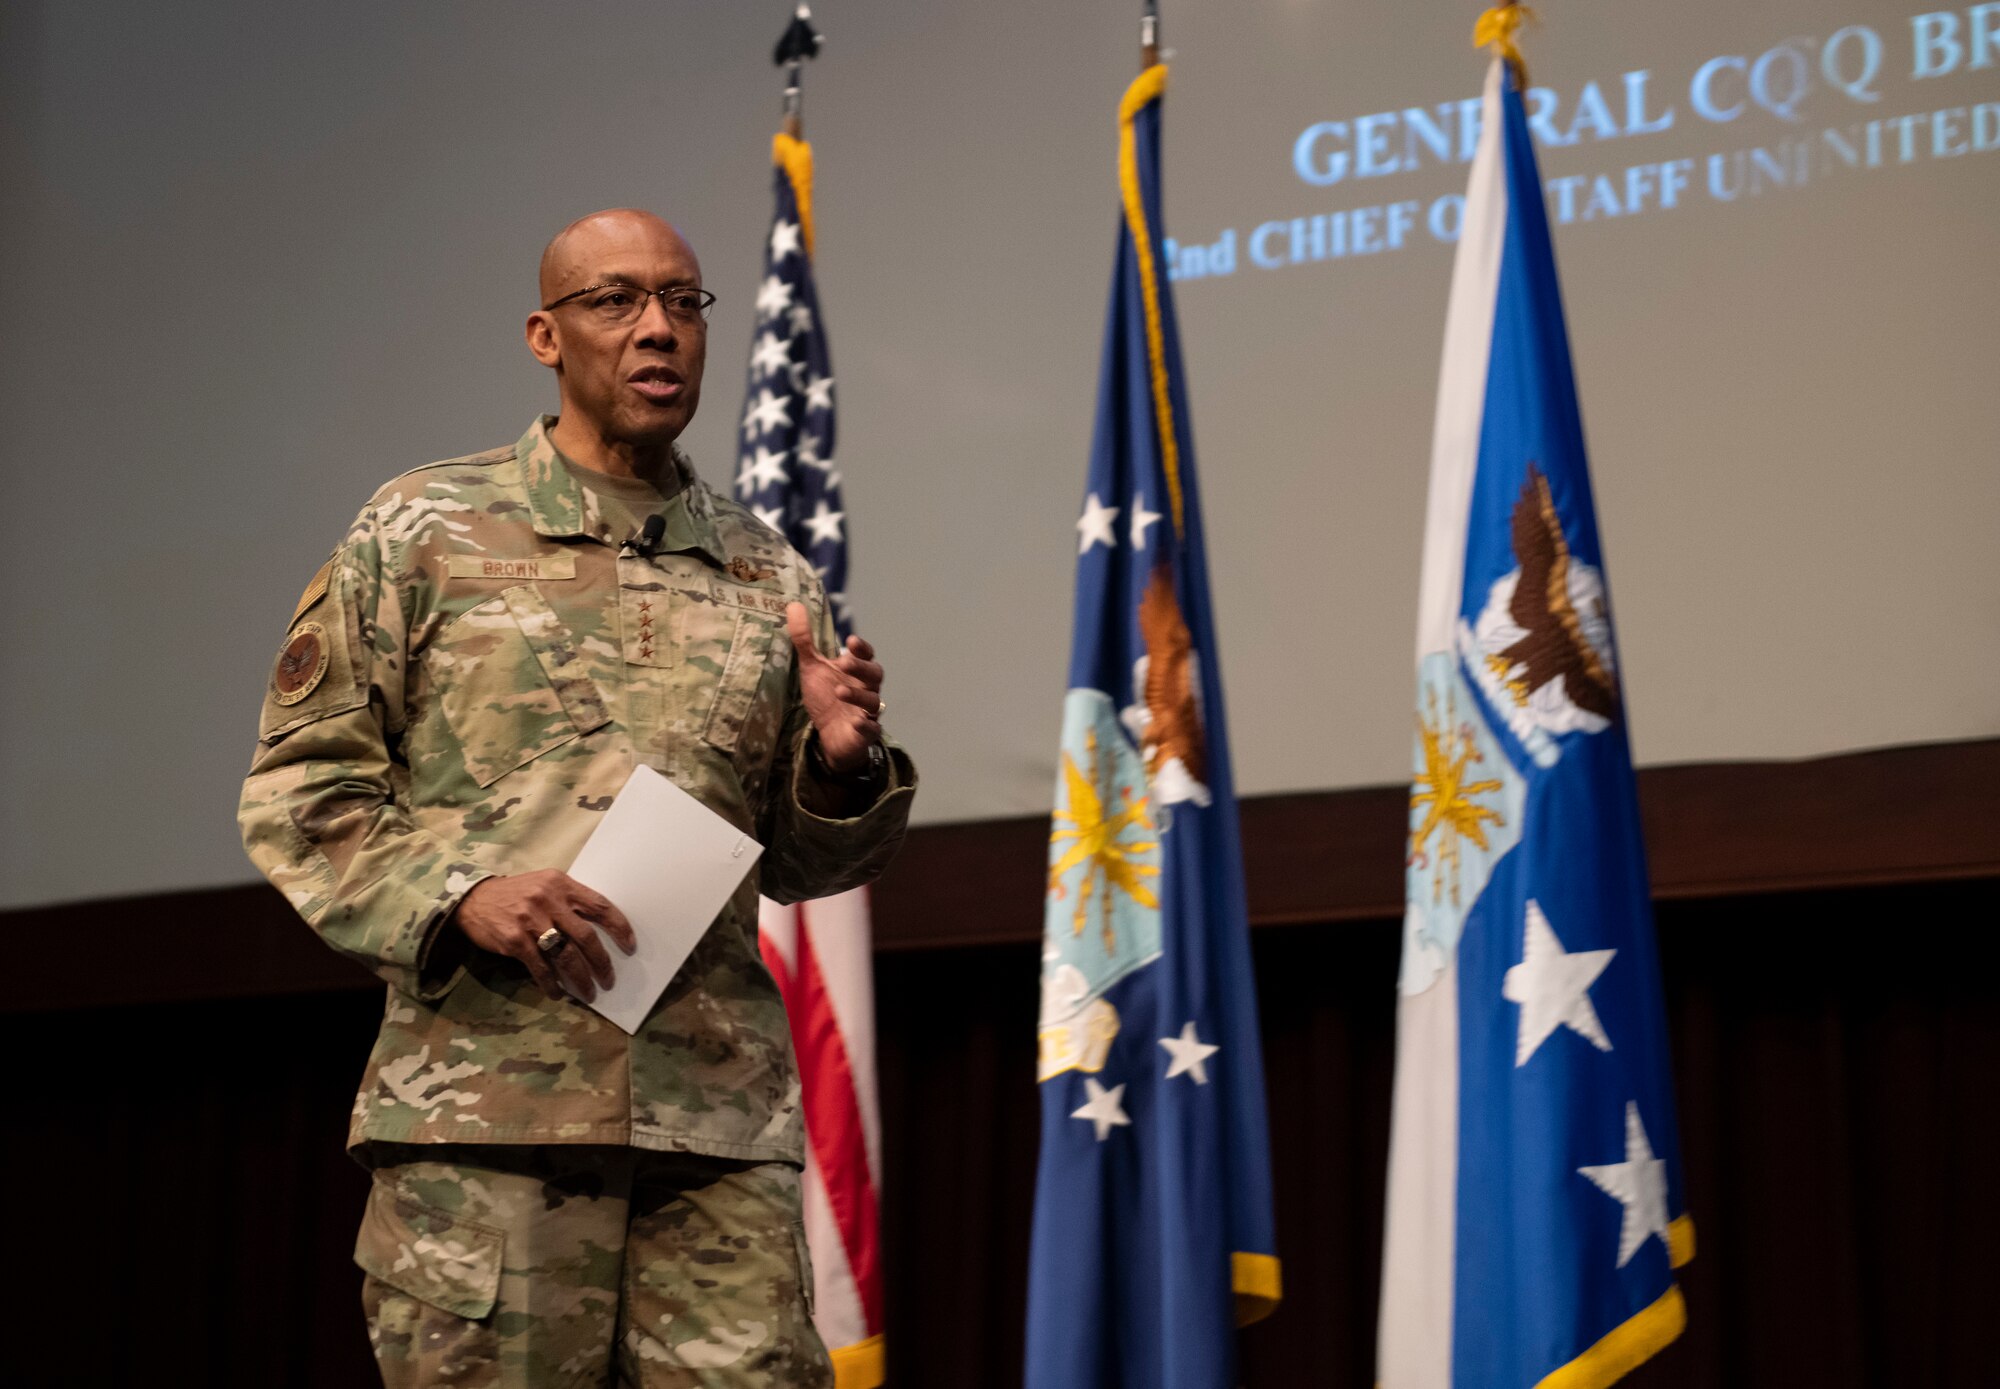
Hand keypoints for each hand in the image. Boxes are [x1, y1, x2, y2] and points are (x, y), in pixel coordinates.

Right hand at [451, 870, 634, 1001]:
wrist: (473, 899)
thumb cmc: (517, 894)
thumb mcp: (545, 886)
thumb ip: (569, 901)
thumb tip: (599, 931)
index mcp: (561, 884)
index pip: (599, 905)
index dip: (619, 926)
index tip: (630, 945)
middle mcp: (549, 900)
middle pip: (586, 936)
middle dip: (601, 962)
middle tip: (609, 979)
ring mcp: (531, 921)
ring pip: (566, 955)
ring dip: (581, 978)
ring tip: (589, 993)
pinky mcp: (515, 940)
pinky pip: (540, 968)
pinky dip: (552, 984)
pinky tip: (558, 993)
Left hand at [785, 602, 883, 774]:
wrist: (828, 736)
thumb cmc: (824, 697)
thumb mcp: (812, 667)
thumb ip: (805, 639)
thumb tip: (793, 605)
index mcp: (856, 671)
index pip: (866, 655)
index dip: (862, 648)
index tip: (850, 640)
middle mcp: (866, 688)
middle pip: (875, 674)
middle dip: (862, 667)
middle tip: (845, 662)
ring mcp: (867, 712)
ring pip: (873, 701)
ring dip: (858, 695)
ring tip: (839, 691)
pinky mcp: (865, 734)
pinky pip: (872, 729)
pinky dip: (867, 725)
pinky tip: (857, 722)